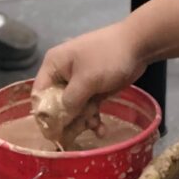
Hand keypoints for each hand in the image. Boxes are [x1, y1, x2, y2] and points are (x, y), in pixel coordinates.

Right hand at [33, 23, 148, 129]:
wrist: (138, 45)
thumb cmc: (107, 58)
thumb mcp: (86, 80)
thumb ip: (70, 101)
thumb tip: (60, 120)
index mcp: (54, 65)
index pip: (39, 94)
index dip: (44, 114)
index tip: (53, 131)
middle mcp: (63, 74)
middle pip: (56, 104)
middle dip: (66, 120)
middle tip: (77, 133)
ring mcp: (80, 82)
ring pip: (74, 109)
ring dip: (82, 121)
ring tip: (94, 126)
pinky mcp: (95, 88)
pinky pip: (88, 107)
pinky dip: (93, 118)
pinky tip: (101, 129)